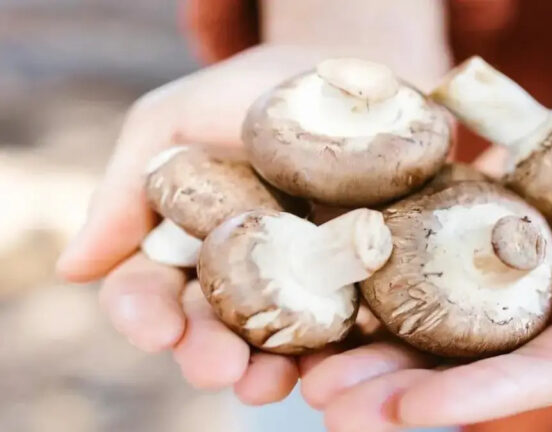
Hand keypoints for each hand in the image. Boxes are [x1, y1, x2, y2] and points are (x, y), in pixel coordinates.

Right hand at [56, 45, 336, 402]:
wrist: (345, 83)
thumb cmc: (247, 94)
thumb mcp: (173, 122)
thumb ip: (124, 191)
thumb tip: (73, 270)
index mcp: (180, 243)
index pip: (149, 291)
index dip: (143, 314)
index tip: (154, 328)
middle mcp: (233, 273)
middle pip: (209, 327)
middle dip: (205, 351)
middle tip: (216, 367)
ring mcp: (296, 283)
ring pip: (271, 339)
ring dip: (265, 368)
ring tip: (269, 382)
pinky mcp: (354, 285)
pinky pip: (342, 326)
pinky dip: (333, 349)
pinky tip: (331, 359)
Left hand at [298, 113, 551, 430]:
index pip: (528, 378)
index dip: (474, 396)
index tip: (412, 412)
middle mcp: (526, 318)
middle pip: (457, 364)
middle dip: (394, 389)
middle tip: (328, 405)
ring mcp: (486, 280)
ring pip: (420, 324)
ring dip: (363, 351)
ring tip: (303, 373)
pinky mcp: (456, 235)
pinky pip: (406, 262)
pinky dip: (364, 285)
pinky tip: (317, 294)